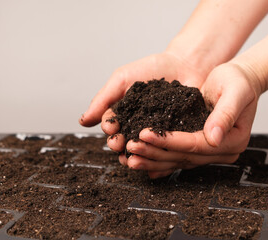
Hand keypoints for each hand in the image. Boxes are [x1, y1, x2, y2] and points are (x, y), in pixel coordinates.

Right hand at [79, 51, 209, 169]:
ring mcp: (156, 132)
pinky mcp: (174, 135)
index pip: (112, 127)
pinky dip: (160, 153)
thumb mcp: (122, 79)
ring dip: (137, 154)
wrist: (184, 63)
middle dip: (121, 145)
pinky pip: (165, 148)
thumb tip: (83, 121)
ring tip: (136, 156)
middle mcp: (138, 126)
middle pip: (126, 141)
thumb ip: (103, 99)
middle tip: (121, 145)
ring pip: (144, 148)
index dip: (110, 130)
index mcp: (123, 114)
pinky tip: (157, 157)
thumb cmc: (151, 68)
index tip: (112, 129)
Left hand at [123, 63, 260, 177]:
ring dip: (153, 159)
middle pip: (184, 156)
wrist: (240, 81)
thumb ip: (225, 114)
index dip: (170, 141)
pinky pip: (178, 157)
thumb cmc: (239, 82)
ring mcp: (211, 153)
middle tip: (130, 147)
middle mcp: (222, 151)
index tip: (145, 134)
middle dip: (155, 152)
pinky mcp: (199, 148)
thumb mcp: (235, 92)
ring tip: (130, 157)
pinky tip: (142, 160)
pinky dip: (159, 159)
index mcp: (233, 141)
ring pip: (178, 160)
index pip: (196, 145)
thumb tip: (214, 138)